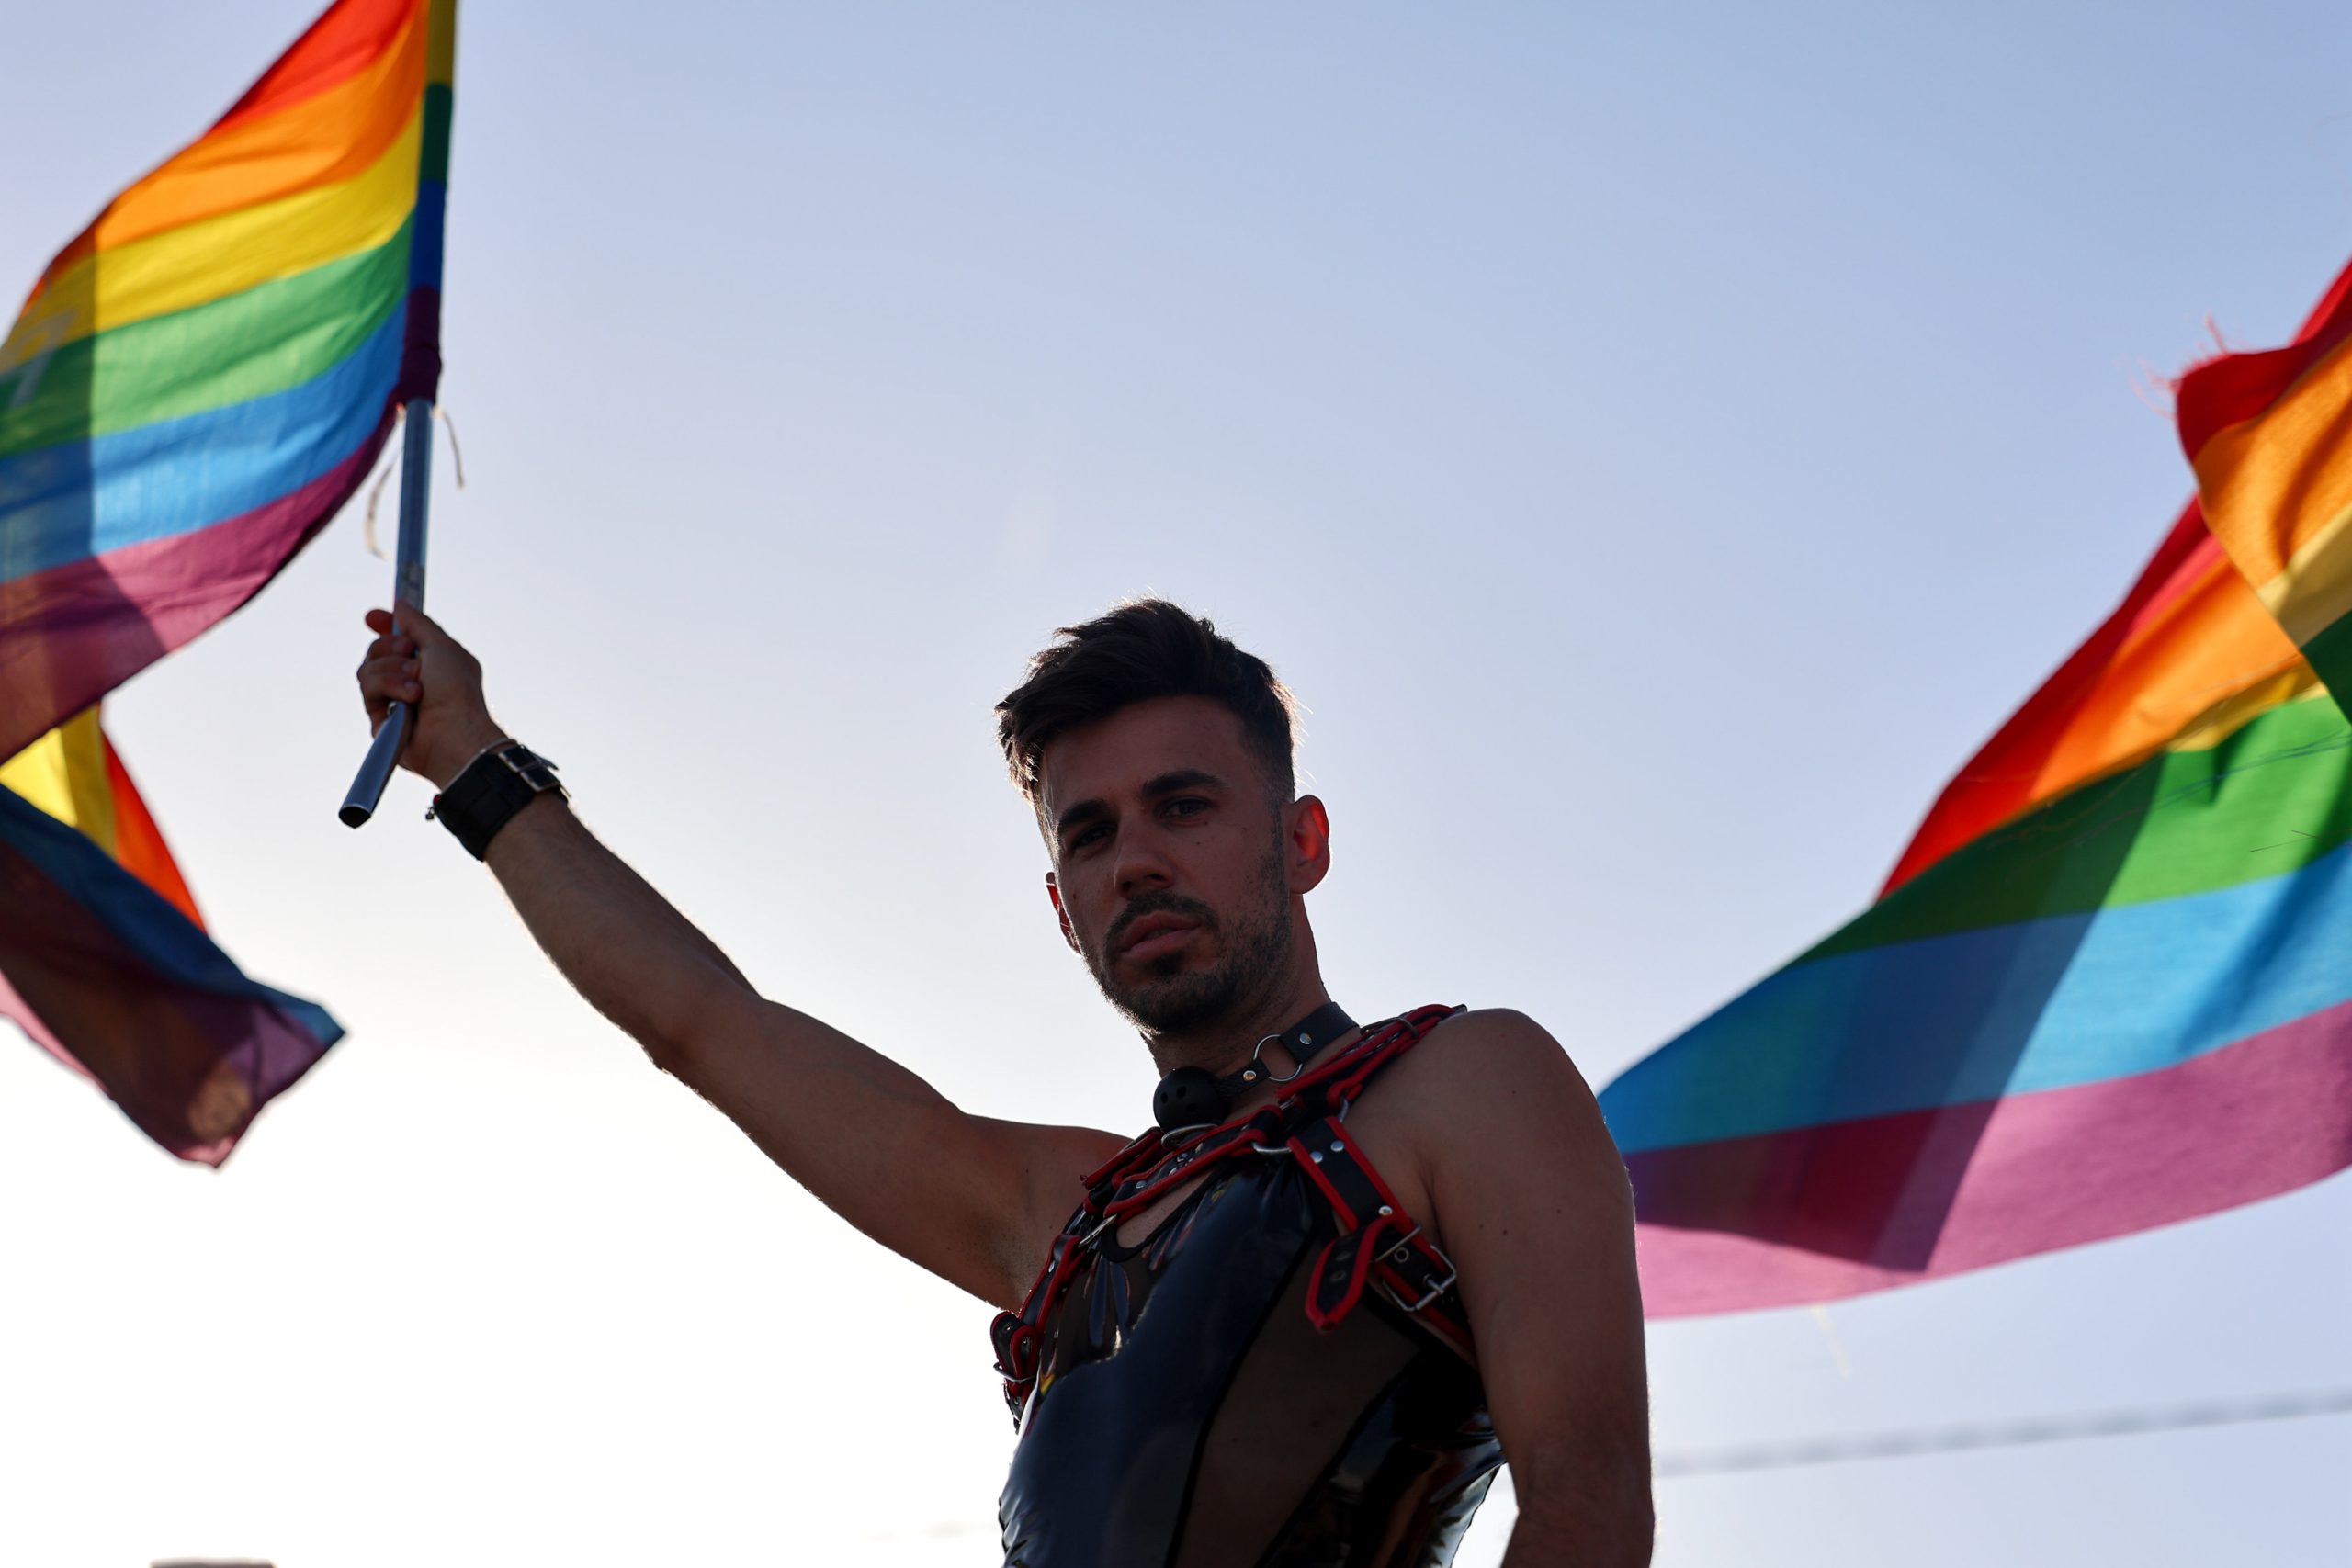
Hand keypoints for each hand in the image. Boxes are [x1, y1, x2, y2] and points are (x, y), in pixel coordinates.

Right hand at [357, 603, 507, 788]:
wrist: (454, 731)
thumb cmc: (457, 690)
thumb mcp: (442, 646)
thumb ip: (418, 623)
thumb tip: (400, 604)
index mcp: (429, 662)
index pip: (396, 638)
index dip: (383, 625)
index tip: (373, 617)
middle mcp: (409, 679)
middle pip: (375, 650)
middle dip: (390, 647)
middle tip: (411, 653)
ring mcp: (393, 699)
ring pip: (367, 668)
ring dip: (393, 670)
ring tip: (417, 685)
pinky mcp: (379, 718)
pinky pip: (368, 688)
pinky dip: (388, 687)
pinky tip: (410, 700)